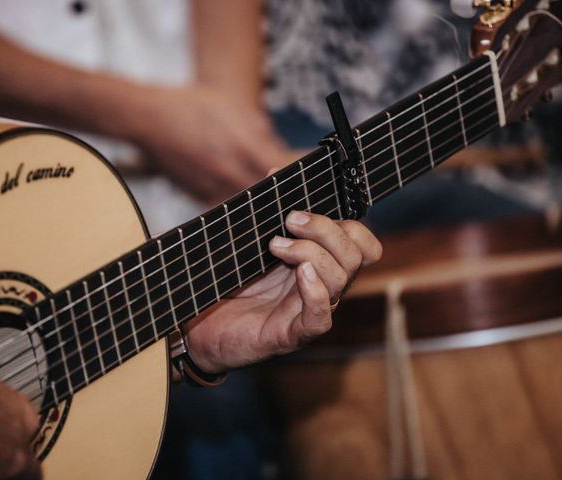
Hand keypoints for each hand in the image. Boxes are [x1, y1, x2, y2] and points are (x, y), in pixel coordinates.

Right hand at [130, 85, 289, 203]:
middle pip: (267, 193)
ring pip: (248, 204)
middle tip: (283, 185)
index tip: (301, 174)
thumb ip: (264, 132)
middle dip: (277, 189)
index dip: (296, 175)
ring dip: (257, 199)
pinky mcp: (200, 196)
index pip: (282, 171)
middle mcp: (231, 172)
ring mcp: (214, 188)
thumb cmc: (195, 107)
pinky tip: (235, 190)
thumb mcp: (237, 108)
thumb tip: (282, 152)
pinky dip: (234, 201)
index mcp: (245, 147)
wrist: (152, 119)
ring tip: (259, 188)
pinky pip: (226, 205)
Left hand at [184, 211, 381, 372]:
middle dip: (326, 229)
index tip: (307, 209)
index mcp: (319, 261)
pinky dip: (315, 292)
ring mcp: (310, 310)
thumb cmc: (228, 283)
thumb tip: (274, 172)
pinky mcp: (294, 333)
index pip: (361, 243)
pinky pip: (321, 316)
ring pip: (341, 278)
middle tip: (289, 220)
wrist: (199, 326)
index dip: (348, 223)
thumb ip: (265, 211)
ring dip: (310, 252)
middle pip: (355, 254)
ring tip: (275, 246)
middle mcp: (322, 285)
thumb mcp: (249, 242)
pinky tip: (300, 274)